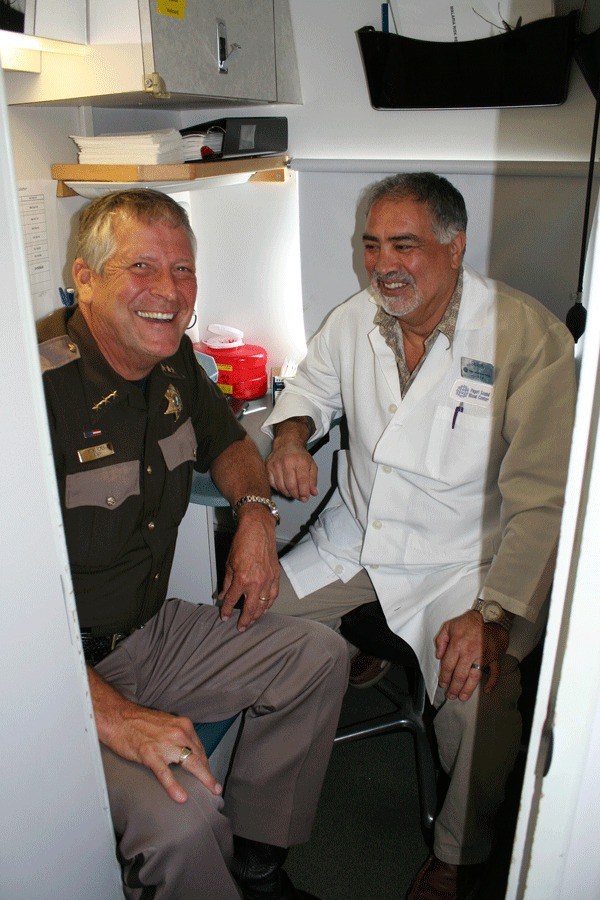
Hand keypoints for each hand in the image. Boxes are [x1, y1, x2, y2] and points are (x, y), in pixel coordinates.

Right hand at [89, 668, 220, 802]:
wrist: (118, 717)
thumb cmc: (141, 722)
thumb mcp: (166, 724)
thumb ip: (178, 736)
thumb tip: (186, 751)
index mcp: (183, 725)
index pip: (199, 747)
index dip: (205, 762)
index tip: (209, 773)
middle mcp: (178, 733)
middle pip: (199, 756)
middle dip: (208, 773)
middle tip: (215, 787)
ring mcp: (165, 744)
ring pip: (189, 763)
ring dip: (203, 778)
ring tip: (211, 790)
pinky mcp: (150, 754)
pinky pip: (165, 773)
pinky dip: (174, 786)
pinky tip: (181, 797)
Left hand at [218, 505, 279, 630]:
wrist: (258, 530)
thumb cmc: (243, 543)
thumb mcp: (229, 564)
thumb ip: (227, 583)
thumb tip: (224, 596)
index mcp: (242, 579)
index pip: (233, 601)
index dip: (227, 611)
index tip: (224, 617)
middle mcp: (256, 583)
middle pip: (251, 609)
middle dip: (245, 620)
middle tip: (240, 627)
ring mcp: (268, 580)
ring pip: (264, 605)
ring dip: (257, 615)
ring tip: (252, 621)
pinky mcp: (276, 576)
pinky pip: (273, 596)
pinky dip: (269, 605)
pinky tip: (265, 609)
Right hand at [266, 434, 317, 501]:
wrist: (286, 444)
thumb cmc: (299, 455)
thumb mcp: (311, 465)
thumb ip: (313, 480)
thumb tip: (313, 493)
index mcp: (300, 461)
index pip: (302, 481)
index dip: (304, 492)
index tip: (305, 498)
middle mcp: (287, 462)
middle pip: (291, 486)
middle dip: (296, 495)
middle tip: (299, 497)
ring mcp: (276, 465)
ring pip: (281, 487)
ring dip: (288, 493)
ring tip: (293, 492)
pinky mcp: (268, 467)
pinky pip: (273, 484)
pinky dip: (279, 488)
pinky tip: (284, 486)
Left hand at [435, 610, 509, 701]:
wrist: (490, 616)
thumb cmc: (469, 622)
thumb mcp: (449, 626)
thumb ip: (441, 640)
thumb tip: (438, 655)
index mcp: (457, 645)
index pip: (448, 666)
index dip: (444, 677)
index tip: (442, 684)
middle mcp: (469, 653)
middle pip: (460, 675)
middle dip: (454, 687)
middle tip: (451, 696)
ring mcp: (483, 657)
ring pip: (474, 677)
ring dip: (468, 689)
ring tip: (462, 697)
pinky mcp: (494, 658)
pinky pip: (494, 672)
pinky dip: (492, 682)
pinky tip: (486, 690)